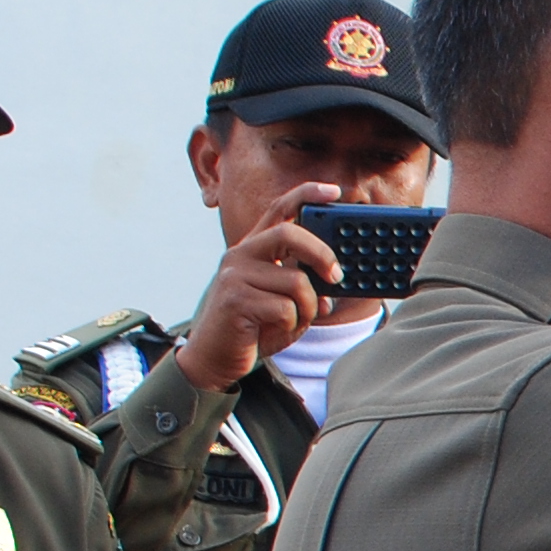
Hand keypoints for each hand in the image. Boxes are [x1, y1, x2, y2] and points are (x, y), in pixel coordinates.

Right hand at [176, 180, 349, 392]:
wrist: (214, 359)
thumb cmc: (253, 328)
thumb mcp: (283, 303)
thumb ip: (304, 289)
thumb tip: (332, 287)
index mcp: (254, 249)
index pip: (279, 209)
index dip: (307, 195)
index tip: (334, 191)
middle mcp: (241, 255)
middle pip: (289, 234)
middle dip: (321, 254)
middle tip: (336, 275)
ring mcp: (235, 275)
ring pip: (295, 281)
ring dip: (308, 307)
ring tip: (296, 320)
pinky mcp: (235, 300)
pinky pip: (285, 308)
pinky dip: (293, 324)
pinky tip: (276, 329)